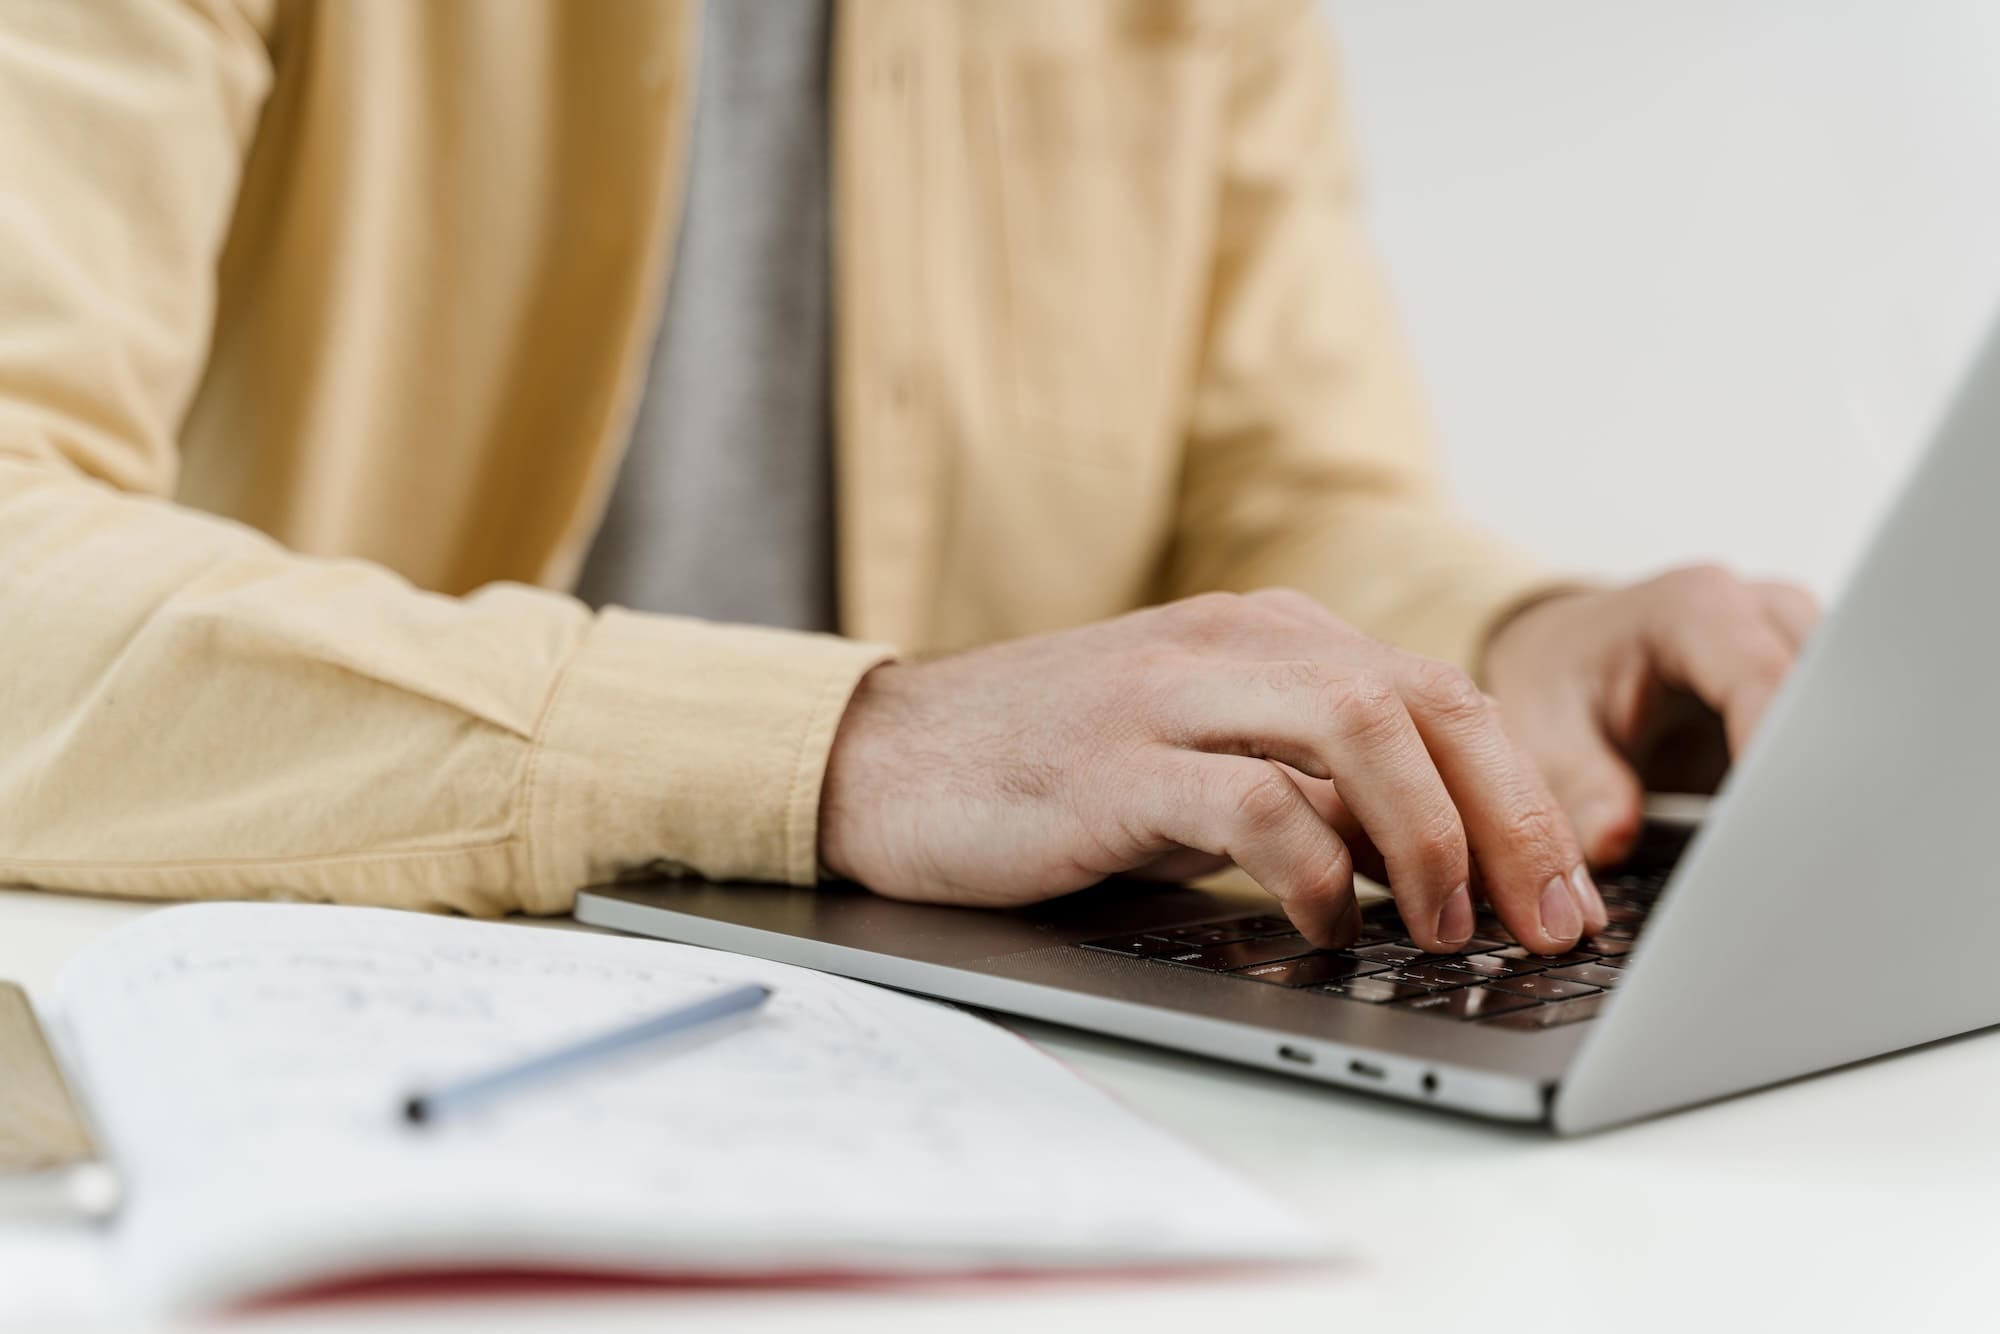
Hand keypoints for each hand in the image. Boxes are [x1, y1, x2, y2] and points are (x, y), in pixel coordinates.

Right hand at [819, 591, 1606, 953]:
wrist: (887, 755)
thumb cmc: (1048, 767)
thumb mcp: (1198, 754)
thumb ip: (1303, 780)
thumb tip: (1429, 862)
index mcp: (1266, 635)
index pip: (1441, 695)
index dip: (1527, 795)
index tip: (1569, 890)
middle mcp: (1234, 644)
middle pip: (1429, 702)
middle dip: (1515, 819)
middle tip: (1554, 921)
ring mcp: (1172, 695)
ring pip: (1361, 728)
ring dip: (1432, 837)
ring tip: (1447, 927)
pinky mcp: (1114, 764)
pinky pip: (1254, 801)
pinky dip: (1314, 869)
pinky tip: (1325, 925)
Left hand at [1480, 565, 1820, 865]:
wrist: (1568, 652)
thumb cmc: (1556, 678)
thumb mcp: (1541, 727)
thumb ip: (1577, 781)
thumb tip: (1615, 841)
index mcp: (1696, 609)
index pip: (1767, 679)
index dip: (1781, 756)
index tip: (1780, 829)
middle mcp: (1765, 615)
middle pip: (1833, 694)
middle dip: (1824, 775)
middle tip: (1803, 859)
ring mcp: (1801, 649)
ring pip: (1857, 717)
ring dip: (1839, 784)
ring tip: (1812, 858)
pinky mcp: (1815, 691)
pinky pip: (1847, 737)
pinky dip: (1834, 788)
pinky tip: (1814, 845)